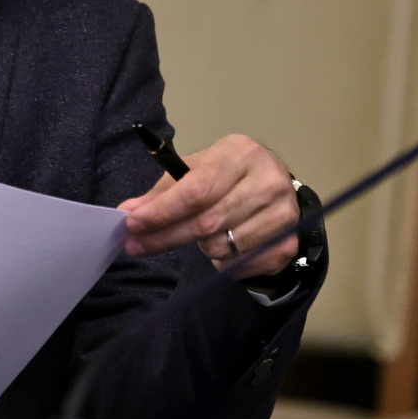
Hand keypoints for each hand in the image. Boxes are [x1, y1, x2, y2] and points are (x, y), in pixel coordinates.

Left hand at [118, 134, 298, 279]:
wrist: (278, 189)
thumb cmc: (230, 177)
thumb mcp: (197, 170)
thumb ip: (163, 192)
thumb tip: (128, 211)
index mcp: (240, 153)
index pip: (196, 190)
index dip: (162, 211)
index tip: (133, 224)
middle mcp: (268, 180)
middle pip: (206, 222)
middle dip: (166, 236)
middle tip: (136, 245)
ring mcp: (284, 214)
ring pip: (221, 247)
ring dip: (200, 247)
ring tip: (201, 233)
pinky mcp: (290, 243)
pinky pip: (239, 265)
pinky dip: (222, 262)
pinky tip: (225, 245)